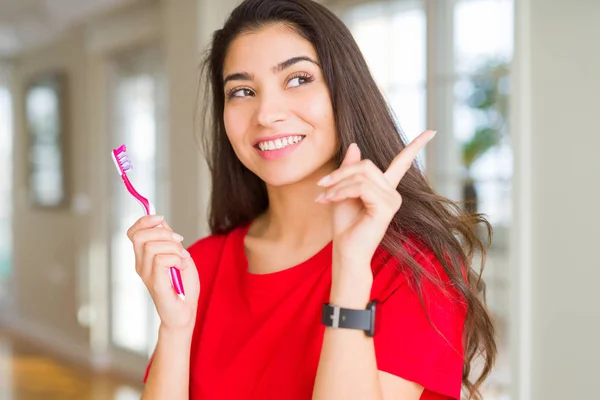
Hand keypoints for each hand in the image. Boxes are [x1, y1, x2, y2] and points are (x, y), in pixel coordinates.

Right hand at [127, 215, 199, 331]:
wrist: (185, 311)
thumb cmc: (183, 286)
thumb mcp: (178, 254)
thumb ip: (168, 240)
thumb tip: (160, 222)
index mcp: (144, 257)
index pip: (133, 232)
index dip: (145, 220)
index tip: (161, 218)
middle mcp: (141, 265)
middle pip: (140, 236)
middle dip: (163, 233)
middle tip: (179, 242)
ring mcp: (146, 275)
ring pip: (153, 246)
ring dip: (174, 248)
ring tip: (182, 259)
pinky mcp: (155, 283)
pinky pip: (161, 260)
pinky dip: (176, 259)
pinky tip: (181, 267)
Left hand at [316, 130, 435, 274]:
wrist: (345, 251)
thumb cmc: (345, 225)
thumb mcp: (342, 191)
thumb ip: (349, 169)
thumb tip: (355, 145)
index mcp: (385, 188)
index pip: (403, 163)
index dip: (416, 146)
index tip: (432, 131)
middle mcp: (393, 193)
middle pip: (367, 165)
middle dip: (341, 172)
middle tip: (322, 184)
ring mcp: (392, 200)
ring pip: (362, 176)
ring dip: (338, 184)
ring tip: (324, 196)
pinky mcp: (386, 207)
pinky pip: (361, 188)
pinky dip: (341, 191)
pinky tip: (330, 200)